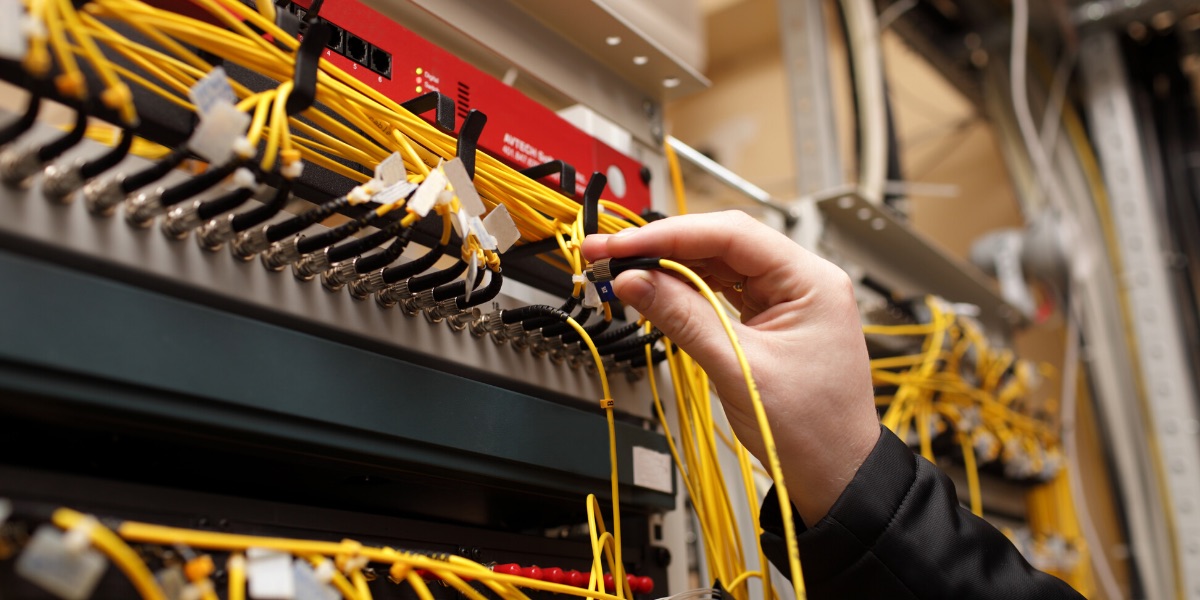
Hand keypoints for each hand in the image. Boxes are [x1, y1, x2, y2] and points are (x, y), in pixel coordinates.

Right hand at [582, 211, 879, 524]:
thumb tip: (634, 281)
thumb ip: (683, 317)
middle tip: (608, 256)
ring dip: (670, 268)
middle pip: (722, 243)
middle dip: (663, 248)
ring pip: (719, 265)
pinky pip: (723, 291)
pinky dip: (687, 291)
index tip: (622, 245)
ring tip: (623, 273)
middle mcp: (803, 281)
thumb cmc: (811, 431)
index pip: (731, 233)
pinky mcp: (773, 320)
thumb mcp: (738, 368)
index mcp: (811, 280)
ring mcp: (788, 300)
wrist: (836, 478)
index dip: (669, 235)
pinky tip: (657, 292)